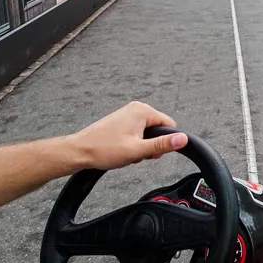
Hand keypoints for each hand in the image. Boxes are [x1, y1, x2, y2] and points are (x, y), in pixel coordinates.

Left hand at [68, 102, 187, 171]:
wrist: (80, 151)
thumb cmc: (104, 149)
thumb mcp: (138, 150)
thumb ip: (162, 144)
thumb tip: (183, 139)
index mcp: (142, 111)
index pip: (169, 125)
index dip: (164, 142)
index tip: (150, 152)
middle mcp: (135, 109)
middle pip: (158, 129)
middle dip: (151, 145)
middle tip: (136, 153)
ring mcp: (127, 114)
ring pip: (147, 134)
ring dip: (141, 146)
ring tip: (126, 152)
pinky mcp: (121, 122)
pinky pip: (137, 134)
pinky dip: (133, 144)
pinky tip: (122, 150)